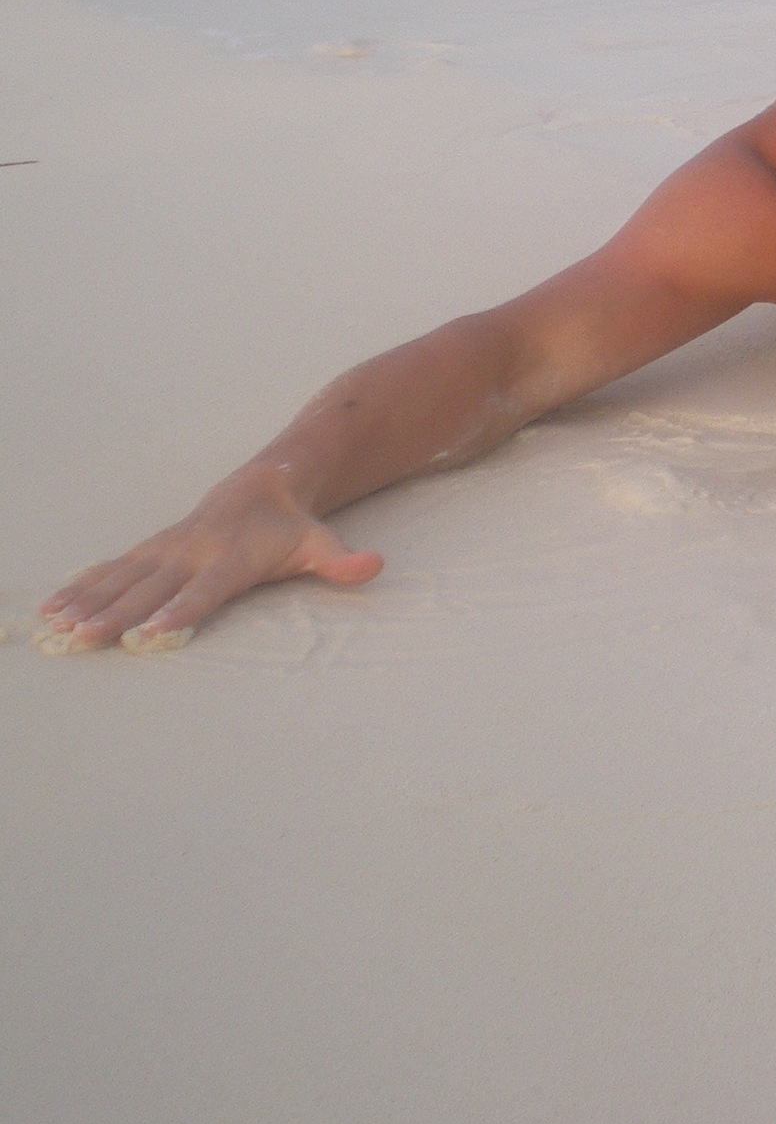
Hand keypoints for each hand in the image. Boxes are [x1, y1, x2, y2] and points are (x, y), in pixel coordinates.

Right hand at [38, 486, 383, 652]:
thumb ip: (342, 561)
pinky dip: (81, 587)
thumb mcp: (320, 544)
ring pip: (122, 578)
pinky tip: (52, 608)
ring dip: (88, 602)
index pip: (204, 590)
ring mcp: (167, 549)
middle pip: (152, 589)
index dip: (180, 610)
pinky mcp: (151, 549)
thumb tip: (374, 566)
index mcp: (230, 559)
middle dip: (118, 613)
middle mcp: (192, 553)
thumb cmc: (291, 528)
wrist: (266, 486)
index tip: (153, 631)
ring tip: (57, 627)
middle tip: (86, 637)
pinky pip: (112, 569)